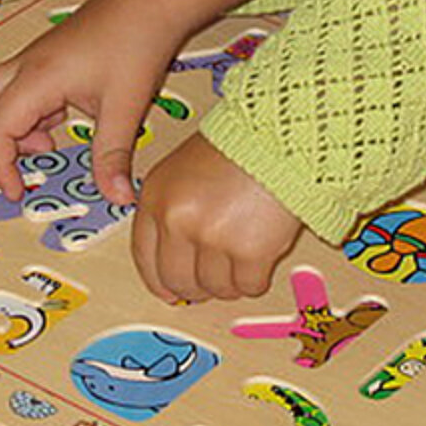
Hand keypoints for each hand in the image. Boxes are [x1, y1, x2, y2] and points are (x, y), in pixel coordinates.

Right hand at [0, 11, 170, 205]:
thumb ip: (113, 156)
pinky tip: (50, 136)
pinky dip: (17, 122)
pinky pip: (11, 95)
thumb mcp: (126, 106)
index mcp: (36, 78)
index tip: (16, 193)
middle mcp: (23, 68)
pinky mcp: (43, 64)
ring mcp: (30, 64)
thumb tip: (118, 198)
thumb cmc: (136, 40)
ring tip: (28, 161)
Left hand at [132, 134, 301, 301]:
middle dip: (196, 287)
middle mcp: (177, 220)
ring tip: (243, 258)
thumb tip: (174, 260)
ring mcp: (212, 238)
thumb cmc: (239, 144)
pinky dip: (256, 279)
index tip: (168, 290)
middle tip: (212, 281)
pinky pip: (248, 286)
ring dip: (230, 282)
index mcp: (156, 198)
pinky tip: (262, 255)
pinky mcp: (249, 251)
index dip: (158, 280)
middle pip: (177, 281)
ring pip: (215, 288)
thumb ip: (173, 210)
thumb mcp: (184, 168)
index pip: (145, 257)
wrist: (280, 135)